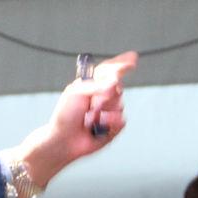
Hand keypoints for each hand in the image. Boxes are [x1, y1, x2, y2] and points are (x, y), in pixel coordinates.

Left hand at [17, 52, 137, 185]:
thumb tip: (114, 81)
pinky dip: (110, 123)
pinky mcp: (113, 126)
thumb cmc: (65, 115)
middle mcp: (103, 96)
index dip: (122, 64)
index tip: (132, 58)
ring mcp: (109, 110)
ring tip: (89, 118)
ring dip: (104, 111)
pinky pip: (122, 120)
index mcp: (92, 84)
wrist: (64, 139)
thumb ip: (97, 85)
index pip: (110, 70)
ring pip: (120, 104)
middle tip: (91, 104)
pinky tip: (99, 126)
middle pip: (117, 87)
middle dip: (105, 96)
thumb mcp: (76, 93)